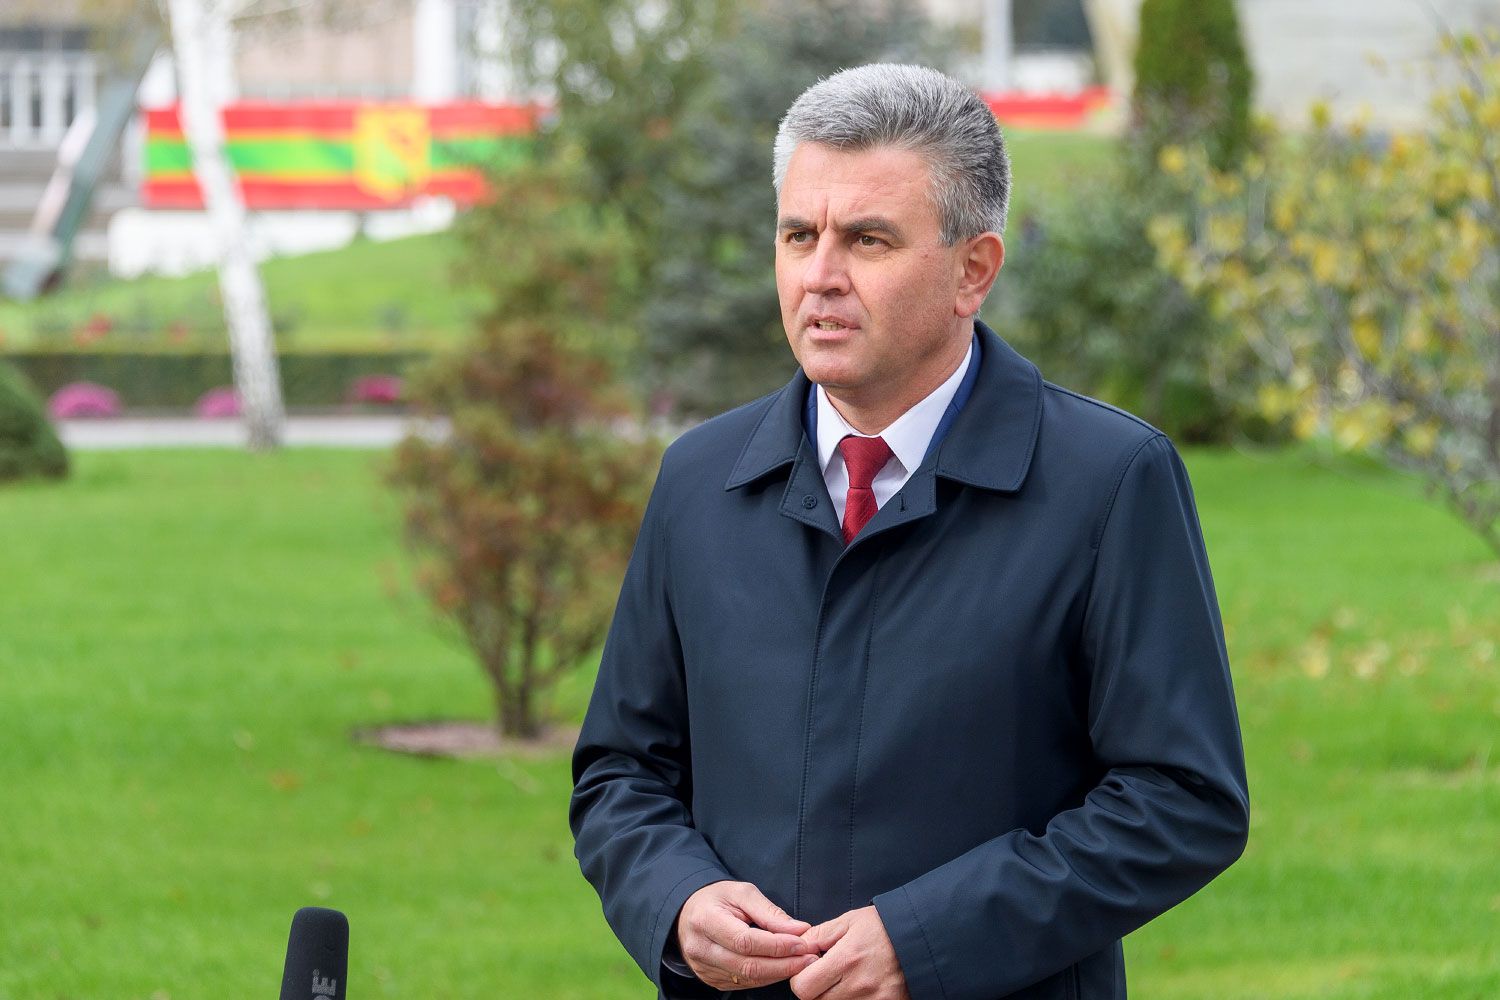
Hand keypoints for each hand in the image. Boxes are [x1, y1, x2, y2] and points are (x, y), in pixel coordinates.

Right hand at [675, 880, 819, 989]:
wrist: (688, 913)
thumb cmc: (717, 899)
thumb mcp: (742, 893)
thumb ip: (770, 912)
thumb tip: (799, 929)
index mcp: (706, 920)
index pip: (745, 941)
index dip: (776, 945)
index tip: (802, 943)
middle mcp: (701, 948)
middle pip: (748, 965)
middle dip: (784, 964)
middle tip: (811, 958)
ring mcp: (704, 968)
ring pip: (748, 978)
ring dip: (779, 973)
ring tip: (803, 963)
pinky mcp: (710, 980)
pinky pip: (743, 984)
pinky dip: (767, 978)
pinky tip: (783, 968)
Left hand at [789, 906, 908, 999]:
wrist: (922, 937)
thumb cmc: (884, 927)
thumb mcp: (849, 921)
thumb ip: (818, 935)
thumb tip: (797, 947)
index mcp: (846, 960)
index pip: (803, 988)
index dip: (800, 977)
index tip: (810, 967)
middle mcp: (859, 985)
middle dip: (816, 989)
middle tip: (827, 974)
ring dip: (834, 996)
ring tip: (846, 978)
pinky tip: (859, 987)